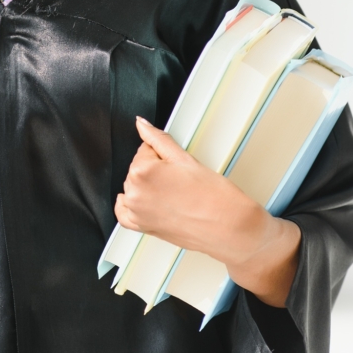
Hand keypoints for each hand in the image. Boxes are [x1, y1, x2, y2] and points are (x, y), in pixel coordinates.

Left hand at [114, 117, 300, 306]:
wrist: (229, 228)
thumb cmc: (213, 197)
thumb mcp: (184, 158)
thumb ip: (157, 138)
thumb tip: (142, 125)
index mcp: (143, 172)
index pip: (145, 149)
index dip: (162, 153)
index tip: (175, 162)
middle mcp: (135, 193)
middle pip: (138, 167)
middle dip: (155, 169)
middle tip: (179, 178)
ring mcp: (137, 212)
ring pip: (133, 186)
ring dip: (147, 185)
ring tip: (175, 192)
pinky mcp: (142, 227)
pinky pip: (124, 213)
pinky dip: (130, 204)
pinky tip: (147, 200)